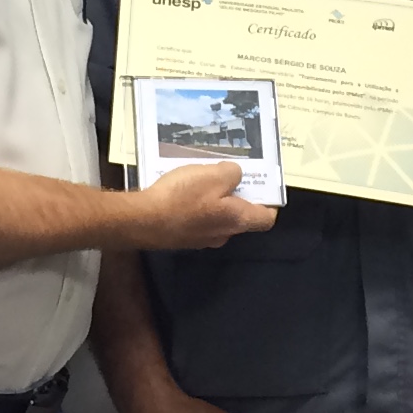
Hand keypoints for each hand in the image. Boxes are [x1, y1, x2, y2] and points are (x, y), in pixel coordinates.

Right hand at [130, 160, 277, 250]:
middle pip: (241, 216)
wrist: (143, 221)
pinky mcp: (183, 237)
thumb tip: (235, 176)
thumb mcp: (213, 174)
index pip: (266, 219)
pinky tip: (183, 191)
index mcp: (237, 220)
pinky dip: (196, 206)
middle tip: (229, 174)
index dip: (269, 203)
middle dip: (238, 196)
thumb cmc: (183, 197)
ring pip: (218, 217)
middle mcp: (223, 234)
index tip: (262, 186)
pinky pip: (198, 219)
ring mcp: (201, 239)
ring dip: (215, 200)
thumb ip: (232, 173)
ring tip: (202, 178)